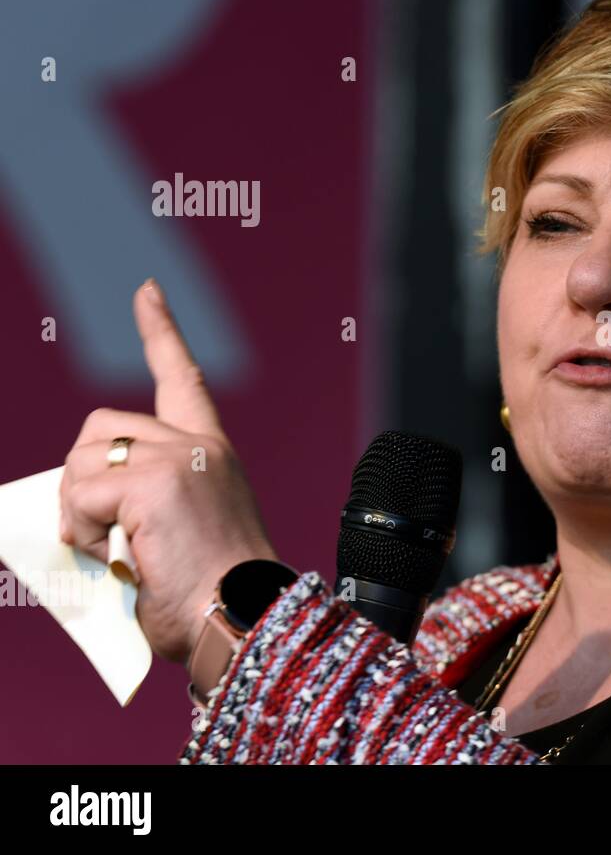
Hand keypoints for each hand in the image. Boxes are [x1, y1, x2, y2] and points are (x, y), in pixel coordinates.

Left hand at [59, 278, 277, 663]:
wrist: (241, 616)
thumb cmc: (207, 594)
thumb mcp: (170, 533)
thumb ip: (136, 501)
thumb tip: (73, 503)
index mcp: (213, 454)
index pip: (183, 377)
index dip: (161, 331)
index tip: (146, 290)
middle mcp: (201, 445)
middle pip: (101, 427)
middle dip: (81, 476)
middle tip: (95, 530)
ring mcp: (180, 459)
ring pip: (84, 460)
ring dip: (78, 511)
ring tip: (110, 550)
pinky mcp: (155, 482)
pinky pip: (83, 492)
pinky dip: (80, 528)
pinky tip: (110, 554)